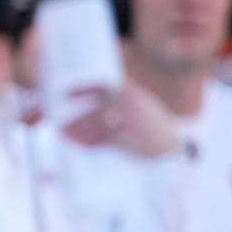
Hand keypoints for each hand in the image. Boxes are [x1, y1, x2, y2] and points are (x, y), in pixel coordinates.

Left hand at [60, 82, 179, 156]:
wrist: (170, 146)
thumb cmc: (149, 126)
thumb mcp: (138, 105)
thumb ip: (117, 102)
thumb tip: (89, 106)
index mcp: (129, 91)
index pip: (100, 86)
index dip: (82, 89)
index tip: (66, 95)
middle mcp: (128, 102)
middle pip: (94, 110)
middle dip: (75, 119)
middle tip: (60, 126)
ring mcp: (128, 118)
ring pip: (95, 124)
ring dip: (77, 131)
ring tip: (64, 134)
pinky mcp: (127, 134)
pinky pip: (101, 138)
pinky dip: (87, 141)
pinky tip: (78, 143)